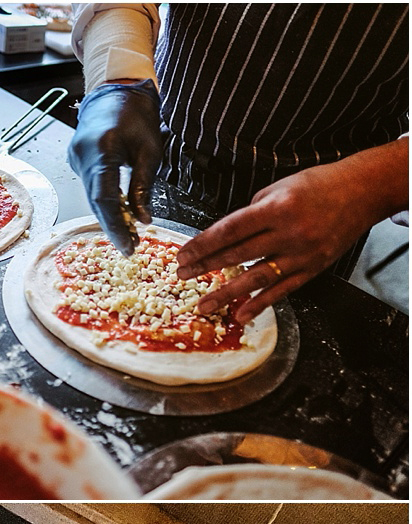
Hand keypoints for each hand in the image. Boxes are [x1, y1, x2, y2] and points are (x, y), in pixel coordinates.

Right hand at [67, 80, 162, 254]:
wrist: (115, 89)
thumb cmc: (137, 114)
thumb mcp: (149, 149)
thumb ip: (144, 185)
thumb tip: (143, 218)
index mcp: (102, 149)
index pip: (105, 197)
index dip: (116, 225)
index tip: (128, 244)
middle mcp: (82, 156)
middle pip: (95, 202)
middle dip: (113, 227)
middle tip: (129, 247)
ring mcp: (75, 159)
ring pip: (92, 197)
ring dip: (109, 217)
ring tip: (127, 236)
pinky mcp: (76, 161)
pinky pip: (90, 187)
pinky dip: (104, 203)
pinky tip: (118, 214)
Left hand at [176, 150, 403, 325]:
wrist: (363, 191)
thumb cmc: (318, 186)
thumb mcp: (281, 187)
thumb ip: (253, 213)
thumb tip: (227, 237)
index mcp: (277, 207)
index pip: (230, 230)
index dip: (203, 244)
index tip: (183, 255)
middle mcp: (289, 231)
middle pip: (237, 254)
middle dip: (205, 266)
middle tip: (182, 276)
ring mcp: (301, 253)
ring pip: (256, 277)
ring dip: (226, 293)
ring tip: (203, 305)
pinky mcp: (312, 268)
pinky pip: (282, 290)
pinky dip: (260, 304)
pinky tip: (241, 316)